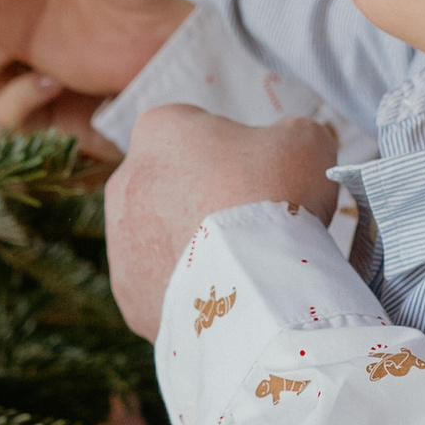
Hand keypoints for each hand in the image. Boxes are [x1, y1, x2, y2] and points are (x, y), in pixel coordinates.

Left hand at [104, 104, 340, 337]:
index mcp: (160, 131)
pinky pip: (162, 286)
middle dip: (205, 199)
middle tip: (251, 222)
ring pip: (161, 238)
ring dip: (192, 245)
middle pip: (172, 184)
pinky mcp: (129, 294)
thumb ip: (290, 133)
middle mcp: (125, 181)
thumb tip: (286, 147)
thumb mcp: (304, 141)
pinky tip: (224, 294)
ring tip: (241, 264)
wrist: (255, 284)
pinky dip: (189, 289)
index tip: (259, 175)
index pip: (195, 130)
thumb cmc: (274, 196)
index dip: (233, 151)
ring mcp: (120, 243)